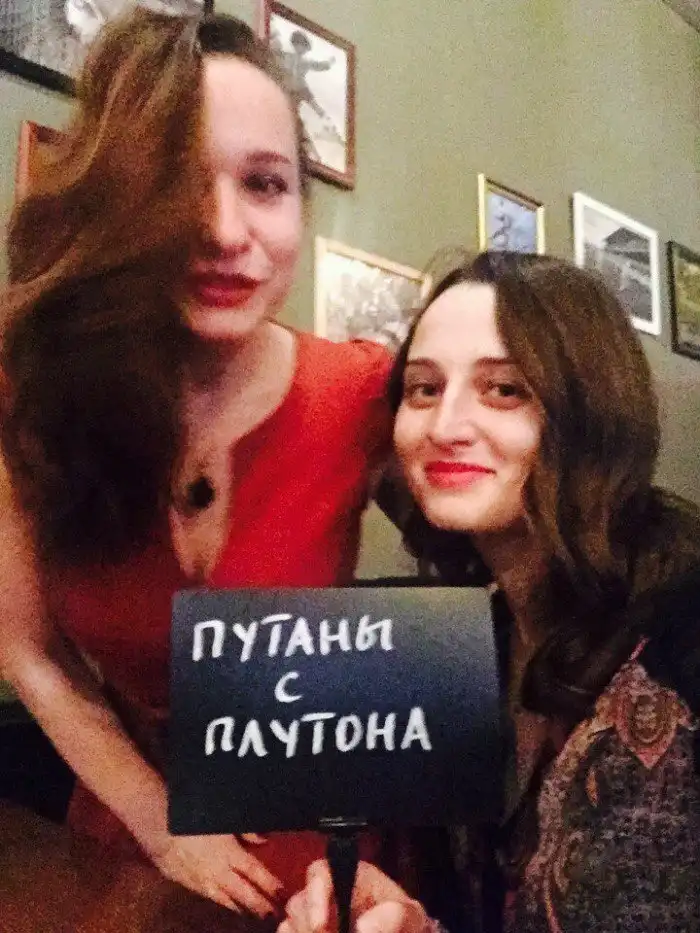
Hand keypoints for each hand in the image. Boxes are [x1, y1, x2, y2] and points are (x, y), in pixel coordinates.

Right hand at [146, 830, 282, 915]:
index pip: (255, 872)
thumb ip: (246, 830)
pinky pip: (208, 896)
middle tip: (273, 914)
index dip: (269, 883)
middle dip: (259, 904)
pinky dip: (221, 902)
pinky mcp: (186, 882)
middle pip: (243, 892)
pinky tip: (226, 904)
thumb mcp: (224, 817)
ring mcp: (201, 879)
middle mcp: (217, 871)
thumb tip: (263, 840)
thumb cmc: (194, 815)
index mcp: (229, 853)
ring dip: (241, 907)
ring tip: (253, 915)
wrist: (158, 824)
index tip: (282, 893)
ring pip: (225, 898)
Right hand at [280, 860, 429, 932]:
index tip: (319, 926)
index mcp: (348, 877)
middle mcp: (325, 894)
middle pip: (298, 903)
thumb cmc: (405, 924)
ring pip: (289, 925)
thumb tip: (363, 929)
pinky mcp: (305, 932)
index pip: (320, 872)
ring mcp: (313, 917)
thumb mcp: (409, 916)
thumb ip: (393, 917)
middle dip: (309, 928)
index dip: (315, 895)